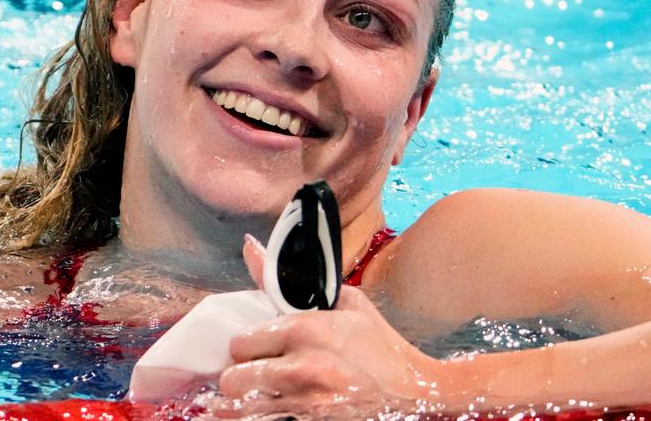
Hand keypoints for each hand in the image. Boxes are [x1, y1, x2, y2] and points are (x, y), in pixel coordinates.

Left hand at [215, 236, 446, 409]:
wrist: (416, 390)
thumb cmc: (379, 344)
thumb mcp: (343, 302)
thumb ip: (287, 279)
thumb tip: (249, 247)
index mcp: (305, 329)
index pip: (240, 342)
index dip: (246, 347)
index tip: (255, 349)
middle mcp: (301, 367)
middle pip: (234, 378)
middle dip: (242, 375)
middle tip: (257, 373)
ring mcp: (306, 402)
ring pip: (243, 407)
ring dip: (248, 400)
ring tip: (261, 393)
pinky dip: (261, 415)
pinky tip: (269, 409)